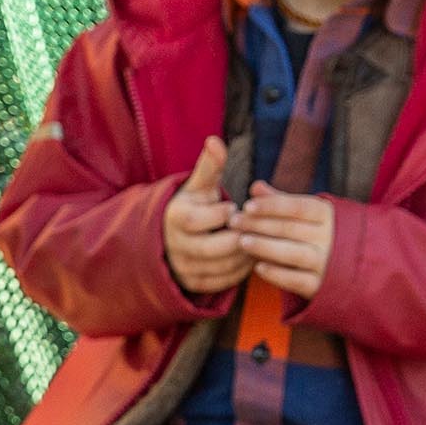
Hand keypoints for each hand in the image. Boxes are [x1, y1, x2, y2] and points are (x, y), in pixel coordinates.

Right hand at [163, 138, 249, 296]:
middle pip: (216, 248)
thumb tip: (215, 140)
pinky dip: (242, 269)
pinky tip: (249, 255)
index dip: (225, 213)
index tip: (234, 207)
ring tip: (255, 240)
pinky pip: (225, 282)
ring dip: (246, 254)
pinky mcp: (195, 284)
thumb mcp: (198, 186)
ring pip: (224, 266)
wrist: (170, 239)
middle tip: (251, 228)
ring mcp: (185, 268)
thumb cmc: (192, 206)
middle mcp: (176, 246)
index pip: (204, 219)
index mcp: (176, 218)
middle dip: (241, 237)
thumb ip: (210, 165)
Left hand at [235, 182, 335, 299]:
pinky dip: (278, 275)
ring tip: (242, 242)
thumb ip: (279, 201)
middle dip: (259, 224)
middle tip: (234, 222)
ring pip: (294, 254)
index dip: (272, 206)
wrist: (347, 267)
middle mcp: (329, 237)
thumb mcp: (303, 214)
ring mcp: (326, 262)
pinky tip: (257, 268)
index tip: (247, 206)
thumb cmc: (314, 233)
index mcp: (326, 215)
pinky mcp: (320, 285)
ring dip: (266, 247)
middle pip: (291, 229)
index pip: (298, 207)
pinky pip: (298, 281)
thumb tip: (256, 186)